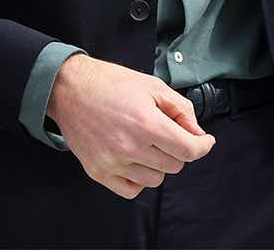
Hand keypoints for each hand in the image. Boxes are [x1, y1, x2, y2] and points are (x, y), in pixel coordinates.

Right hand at [46, 54, 216, 199]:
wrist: (69, 89)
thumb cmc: (110, 83)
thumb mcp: (152, 85)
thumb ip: (181, 109)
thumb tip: (197, 133)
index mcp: (147, 124)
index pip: (188, 150)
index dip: (203, 146)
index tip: (204, 141)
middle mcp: (130, 147)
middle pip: (175, 165)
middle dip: (177, 149)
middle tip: (165, 132)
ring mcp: (113, 163)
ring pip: (155, 179)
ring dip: (158, 164)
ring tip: (145, 142)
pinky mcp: (98, 172)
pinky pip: (132, 190)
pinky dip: (138, 178)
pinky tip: (133, 159)